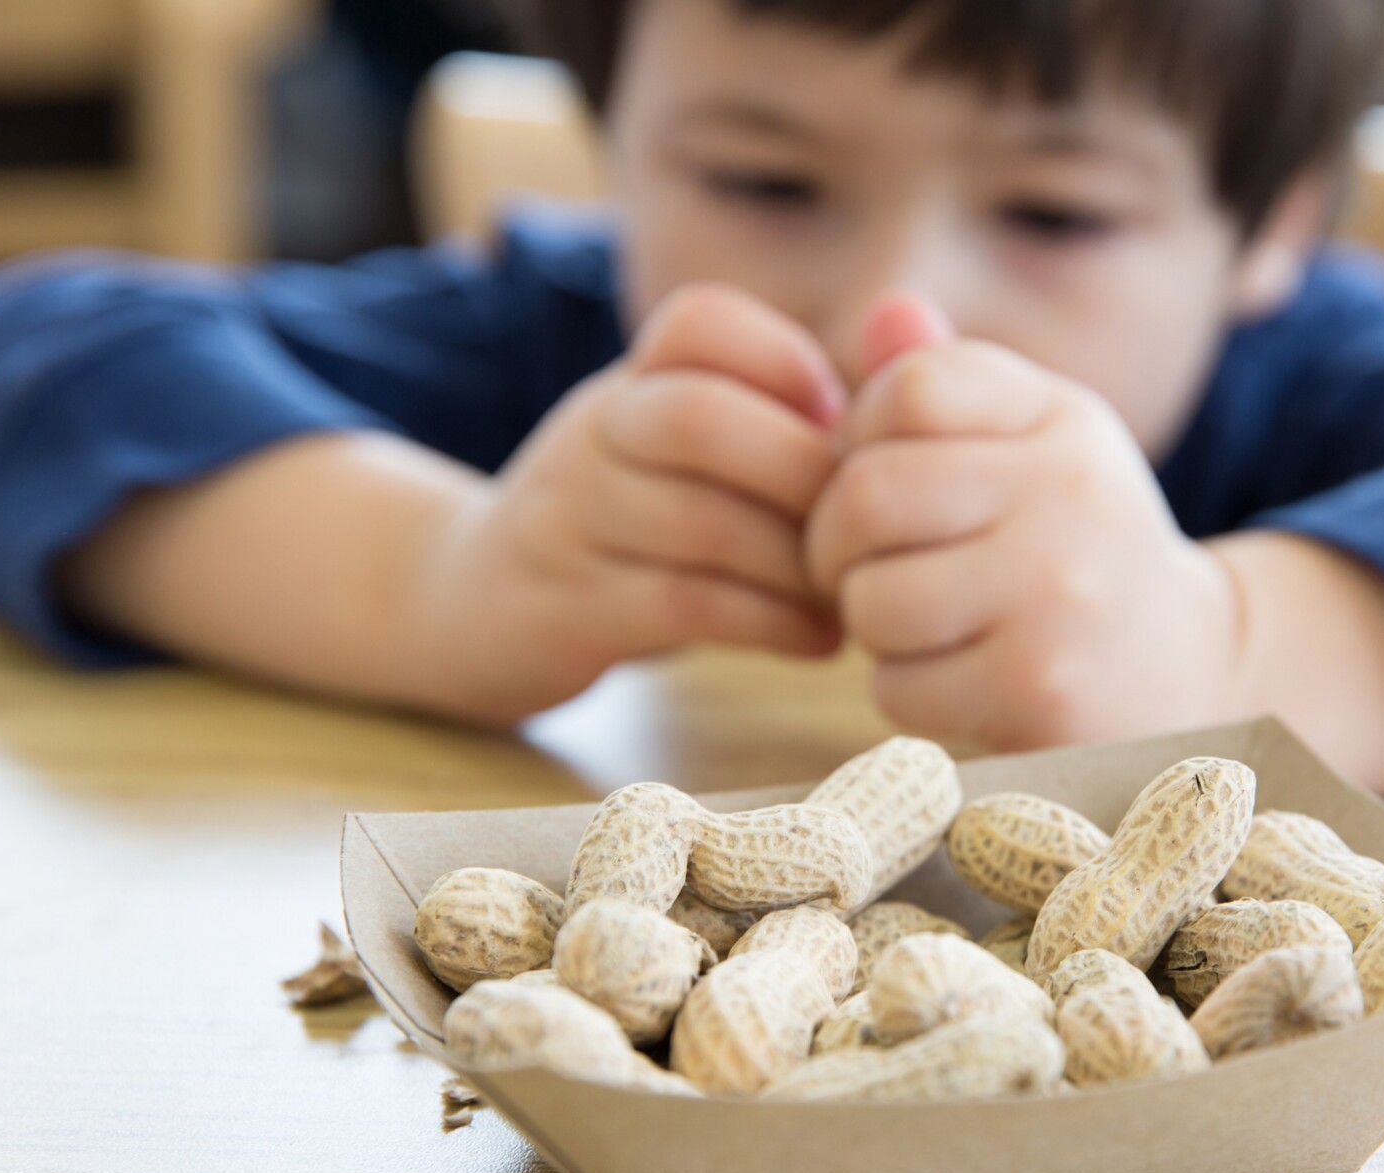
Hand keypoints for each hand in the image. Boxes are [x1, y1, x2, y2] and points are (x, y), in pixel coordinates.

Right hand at [411, 285, 847, 723]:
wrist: (473, 603)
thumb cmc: (626, 524)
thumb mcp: (674, 447)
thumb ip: (773, 415)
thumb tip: (911, 387)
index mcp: (631, 381)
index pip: (699, 322)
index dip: (786, 363)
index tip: (840, 423)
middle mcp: (594, 434)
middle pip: (698, 418)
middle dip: (804, 473)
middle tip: (868, 525)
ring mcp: (573, 520)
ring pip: (700, 522)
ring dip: (799, 563)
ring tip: (853, 592)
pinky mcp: (569, 607)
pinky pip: (684, 602)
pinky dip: (770, 622)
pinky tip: (818, 639)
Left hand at [805, 296, 1242, 749]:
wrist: (1188, 672)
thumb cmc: (1075, 551)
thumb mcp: (1036, 448)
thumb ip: (953, 385)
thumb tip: (884, 312)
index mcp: (1062, 418)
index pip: (909, 388)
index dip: (859, 439)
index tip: (884, 481)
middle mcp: (1069, 491)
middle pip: (868, 493)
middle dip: (836, 544)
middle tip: (861, 569)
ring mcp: (1058, 592)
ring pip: (871, 598)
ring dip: (871, 625)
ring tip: (922, 625)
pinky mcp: (1039, 686)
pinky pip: (897, 685)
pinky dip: (906, 693)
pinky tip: (959, 681)